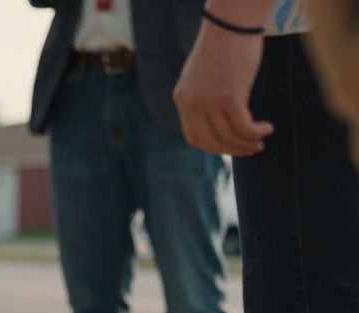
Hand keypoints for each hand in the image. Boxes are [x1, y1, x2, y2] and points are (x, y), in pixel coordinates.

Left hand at [172, 24, 272, 155]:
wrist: (231, 25)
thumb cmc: (223, 47)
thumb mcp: (204, 76)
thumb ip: (205, 97)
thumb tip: (221, 120)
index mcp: (182, 100)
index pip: (194, 137)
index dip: (214, 147)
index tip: (230, 146)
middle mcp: (192, 104)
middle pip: (212, 142)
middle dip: (233, 150)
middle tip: (252, 149)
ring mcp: (209, 102)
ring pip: (229, 137)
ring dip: (247, 144)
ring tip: (260, 141)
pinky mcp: (229, 97)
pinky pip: (243, 127)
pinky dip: (255, 133)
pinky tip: (265, 129)